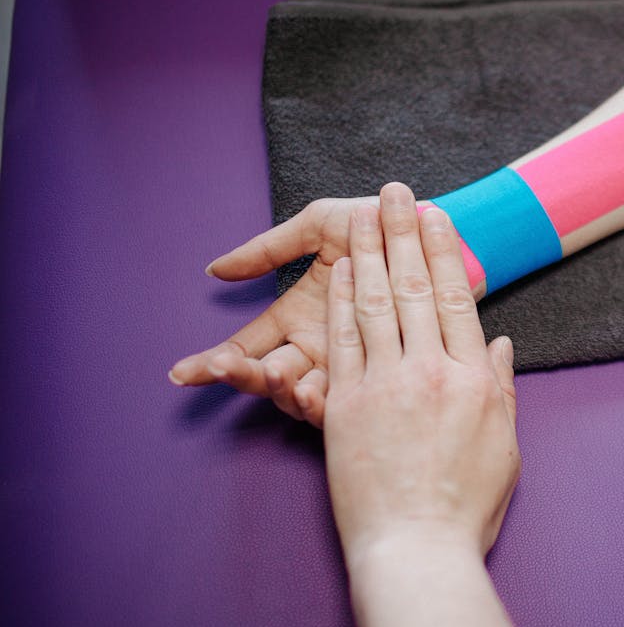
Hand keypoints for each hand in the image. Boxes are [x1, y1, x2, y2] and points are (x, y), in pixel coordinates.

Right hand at [168, 196, 375, 425]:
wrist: (436, 232)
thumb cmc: (378, 226)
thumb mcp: (319, 227)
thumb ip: (270, 248)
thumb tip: (216, 270)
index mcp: (297, 318)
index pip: (247, 347)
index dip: (216, 361)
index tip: (182, 372)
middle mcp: (318, 347)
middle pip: (267, 377)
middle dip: (243, 377)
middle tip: (227, 367)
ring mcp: (349, 365)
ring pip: (301, 394)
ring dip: (280, 388)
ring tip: (274, 373)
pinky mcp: (381, 374)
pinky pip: (347, 400)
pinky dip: (324, 398)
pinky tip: (310, 390)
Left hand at [324, 183, 518, 562]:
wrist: (415, 550)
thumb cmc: (465, 507)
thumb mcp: (505, 447)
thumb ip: (502, 389)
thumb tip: (503, 345)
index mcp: (473, 380)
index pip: (455, 299)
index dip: (443, 252)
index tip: (436, 217)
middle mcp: (429, 371)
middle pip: (412, 287)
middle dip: (402, 234)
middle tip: (393, 192)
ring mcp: (384, 385)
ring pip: (373, 303)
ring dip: (366, 253)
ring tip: (361, 214)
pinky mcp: (344, 406)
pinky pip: (342, 341)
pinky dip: (340, 302)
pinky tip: (337, 271)